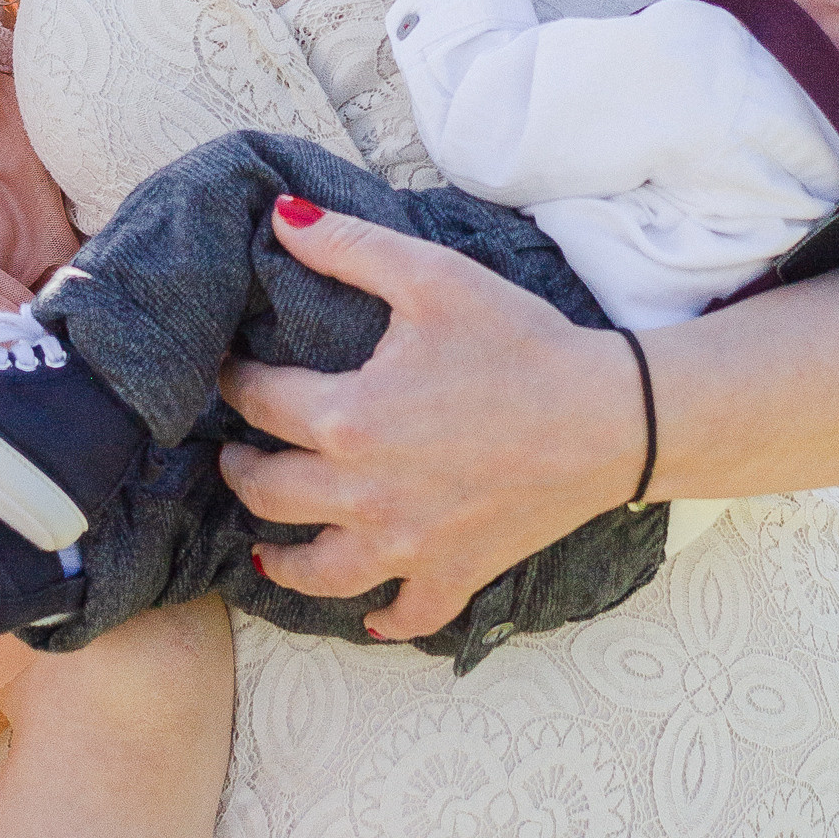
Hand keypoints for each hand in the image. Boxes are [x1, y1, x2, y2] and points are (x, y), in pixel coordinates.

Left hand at [219, 200, 644, 637]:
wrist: (610, 417)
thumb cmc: (522, 343)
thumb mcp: (433, 277)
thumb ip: (348, 247)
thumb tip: (279, 219)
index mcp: (347, 417)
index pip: (257, 400)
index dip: (232, 378)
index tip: (228, 367)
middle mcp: (360, 493)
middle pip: (265, 491)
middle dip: (240, 467)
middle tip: (238, 451)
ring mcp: (405, 545)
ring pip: (314, 571)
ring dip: (280, 557)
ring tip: (267, 541)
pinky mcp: (452, 574)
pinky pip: (402, 615)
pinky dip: (381, 618)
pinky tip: (369, 613)